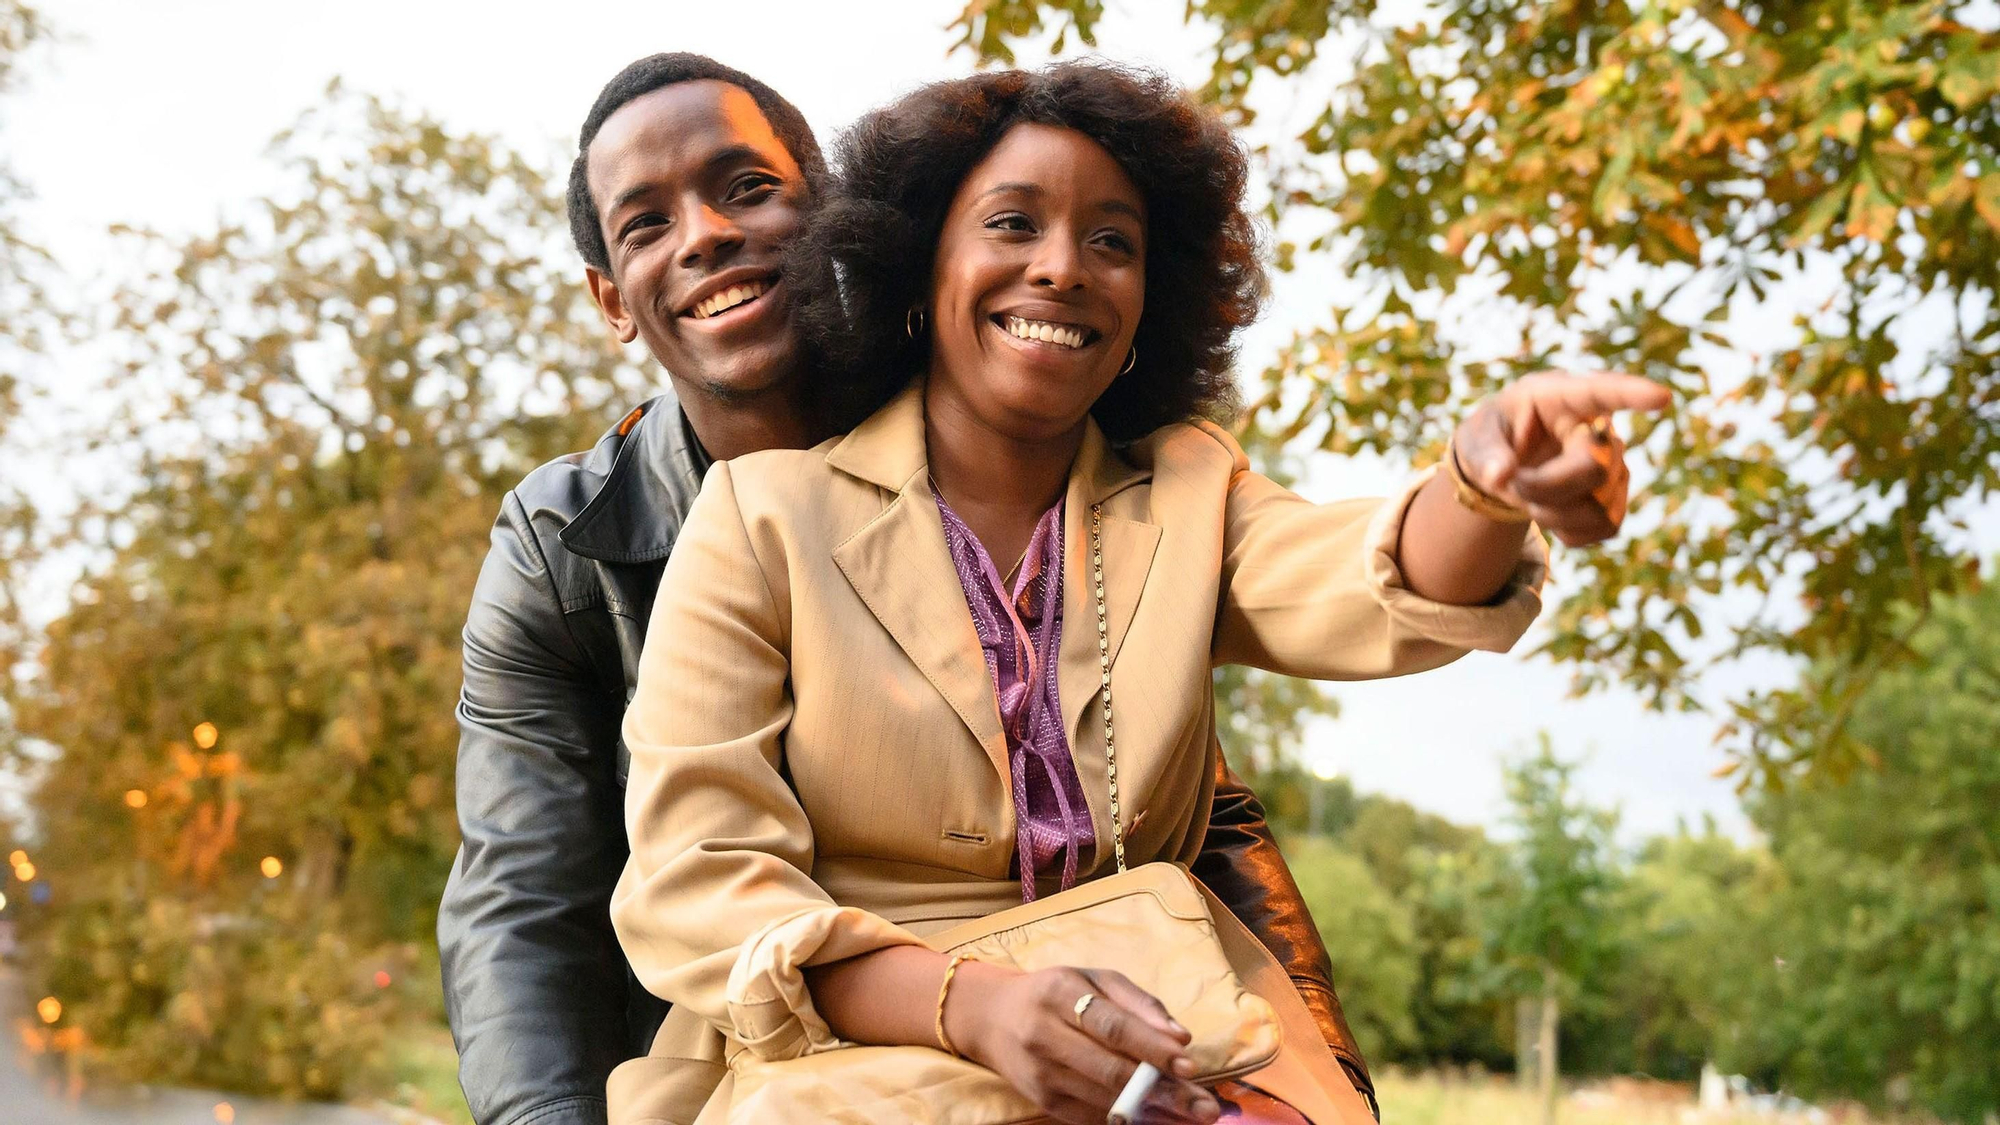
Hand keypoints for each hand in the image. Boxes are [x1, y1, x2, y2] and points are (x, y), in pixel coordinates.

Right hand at [948, 963, 1221, 1124]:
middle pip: (1111, 1070)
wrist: (993, 1017)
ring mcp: (1040, 1074)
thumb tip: (1180, 1037)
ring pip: (1104, 1100)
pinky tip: (1159, 1122)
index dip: (1152, 1048)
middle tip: (1205, 1106)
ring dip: (1154, 1114)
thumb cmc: (1056, 992)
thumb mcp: (1094, 979)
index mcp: (1059, 993)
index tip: (1190, 1064)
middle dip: (1164, 1091)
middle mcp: (1045, 1035)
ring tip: (1193, 1118)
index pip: (1112, 1027)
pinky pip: (1091, 1117)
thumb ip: (1139, 1003)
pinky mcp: (1042, 1101)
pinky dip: (1128, 1123)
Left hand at [1451, 371, 1671, 546]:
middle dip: (1544, 487)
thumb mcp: (1476, 440)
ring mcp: (1615, 465)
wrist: (1505, 468)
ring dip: (1550, 513)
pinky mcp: (1618, 499)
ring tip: (1528, 495)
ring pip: (1598, 506)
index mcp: (1561, 396)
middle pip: (1593, 468)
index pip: (1601, 391)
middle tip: (1511, 484)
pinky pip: (1606, 528)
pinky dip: (1568, 532)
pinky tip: (1551, 512)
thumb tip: (1501, 476)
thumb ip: (1485, 455)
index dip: (1632, 394)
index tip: (1661, 397)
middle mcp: (1598, 428)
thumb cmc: (1493, 439)